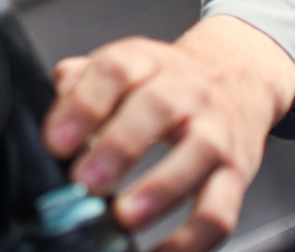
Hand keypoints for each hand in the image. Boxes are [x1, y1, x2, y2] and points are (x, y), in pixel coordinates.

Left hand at [40, 16, 294, 251]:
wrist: (236, 75)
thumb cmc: (166, 81)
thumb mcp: (125, 64)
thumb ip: (84, 80)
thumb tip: (58, 94)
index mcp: (146, 61)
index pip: (114, 71)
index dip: (83, 106)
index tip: (57, 142)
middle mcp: (185, 91)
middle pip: (155, 108)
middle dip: (118, 148)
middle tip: (86, 181)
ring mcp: (215, 131)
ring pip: (196, 156)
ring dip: (160, 190)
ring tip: (125, 216)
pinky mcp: (237, 173)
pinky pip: (221, 209)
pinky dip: (193, 239)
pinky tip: (162, 251)